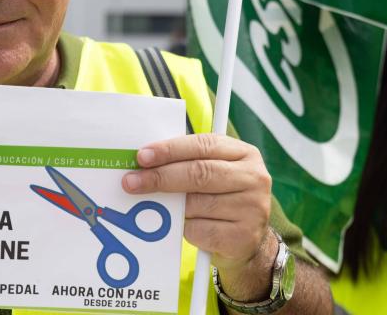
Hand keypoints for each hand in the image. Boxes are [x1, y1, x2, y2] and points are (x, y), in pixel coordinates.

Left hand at [122, 133, 271, 275]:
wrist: (246, 242)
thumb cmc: (220, 199)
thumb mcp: (212, 174)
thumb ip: (187, 164)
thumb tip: (145, 163)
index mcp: (245, 153)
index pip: (203, 144)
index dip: (170, 149)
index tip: (142, 156)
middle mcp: (254, 178)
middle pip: (200, 172)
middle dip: (161, 176)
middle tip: (131, 182)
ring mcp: (253, 208)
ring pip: (197, 203)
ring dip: (171, 206)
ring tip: (156, 206)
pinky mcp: (243, 236)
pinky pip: (200, 230)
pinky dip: (184, 228)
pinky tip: (180, 226)